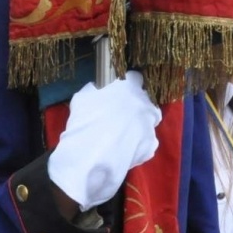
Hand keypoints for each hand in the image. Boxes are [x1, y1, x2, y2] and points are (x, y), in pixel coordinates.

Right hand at [47, 71, 162, 209]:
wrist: (91, 155)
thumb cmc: (85, 121)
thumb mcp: (82, 98)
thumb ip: (93, 91)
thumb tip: (95, 91)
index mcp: (130, 88)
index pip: (135, 77)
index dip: (127, 83)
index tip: (120, 89)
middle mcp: (145, 105)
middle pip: (147, 100)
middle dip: (137, 105)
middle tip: (122, 114)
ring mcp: (150, 127)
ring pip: (149, 122)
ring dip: (140, 124)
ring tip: (124, 134)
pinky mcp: (151, 147)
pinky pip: (147, 142)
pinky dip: (139, 144)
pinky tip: (125, 149)